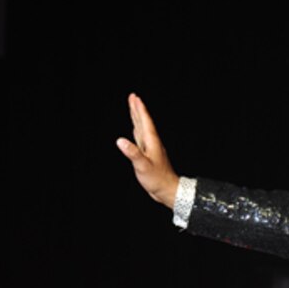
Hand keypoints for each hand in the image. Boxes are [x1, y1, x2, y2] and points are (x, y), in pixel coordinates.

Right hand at [116, 93, 180, 207]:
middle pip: (143, 122)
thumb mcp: (143, 166)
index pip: (145, 122)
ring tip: (133, 108)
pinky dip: (137, 130)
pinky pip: (141, 138)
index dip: (139, 110)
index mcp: (152, 143)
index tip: (135, 98)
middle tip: (133, 97)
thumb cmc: (157, 179)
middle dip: (137, 109)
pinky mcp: (148, 154)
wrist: (168, 190)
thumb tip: (120, 141)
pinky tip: (135, 129)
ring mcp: (150, 148)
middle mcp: (152, 143)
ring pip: (142, 129)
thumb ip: (132, 153)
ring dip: (137, 118)